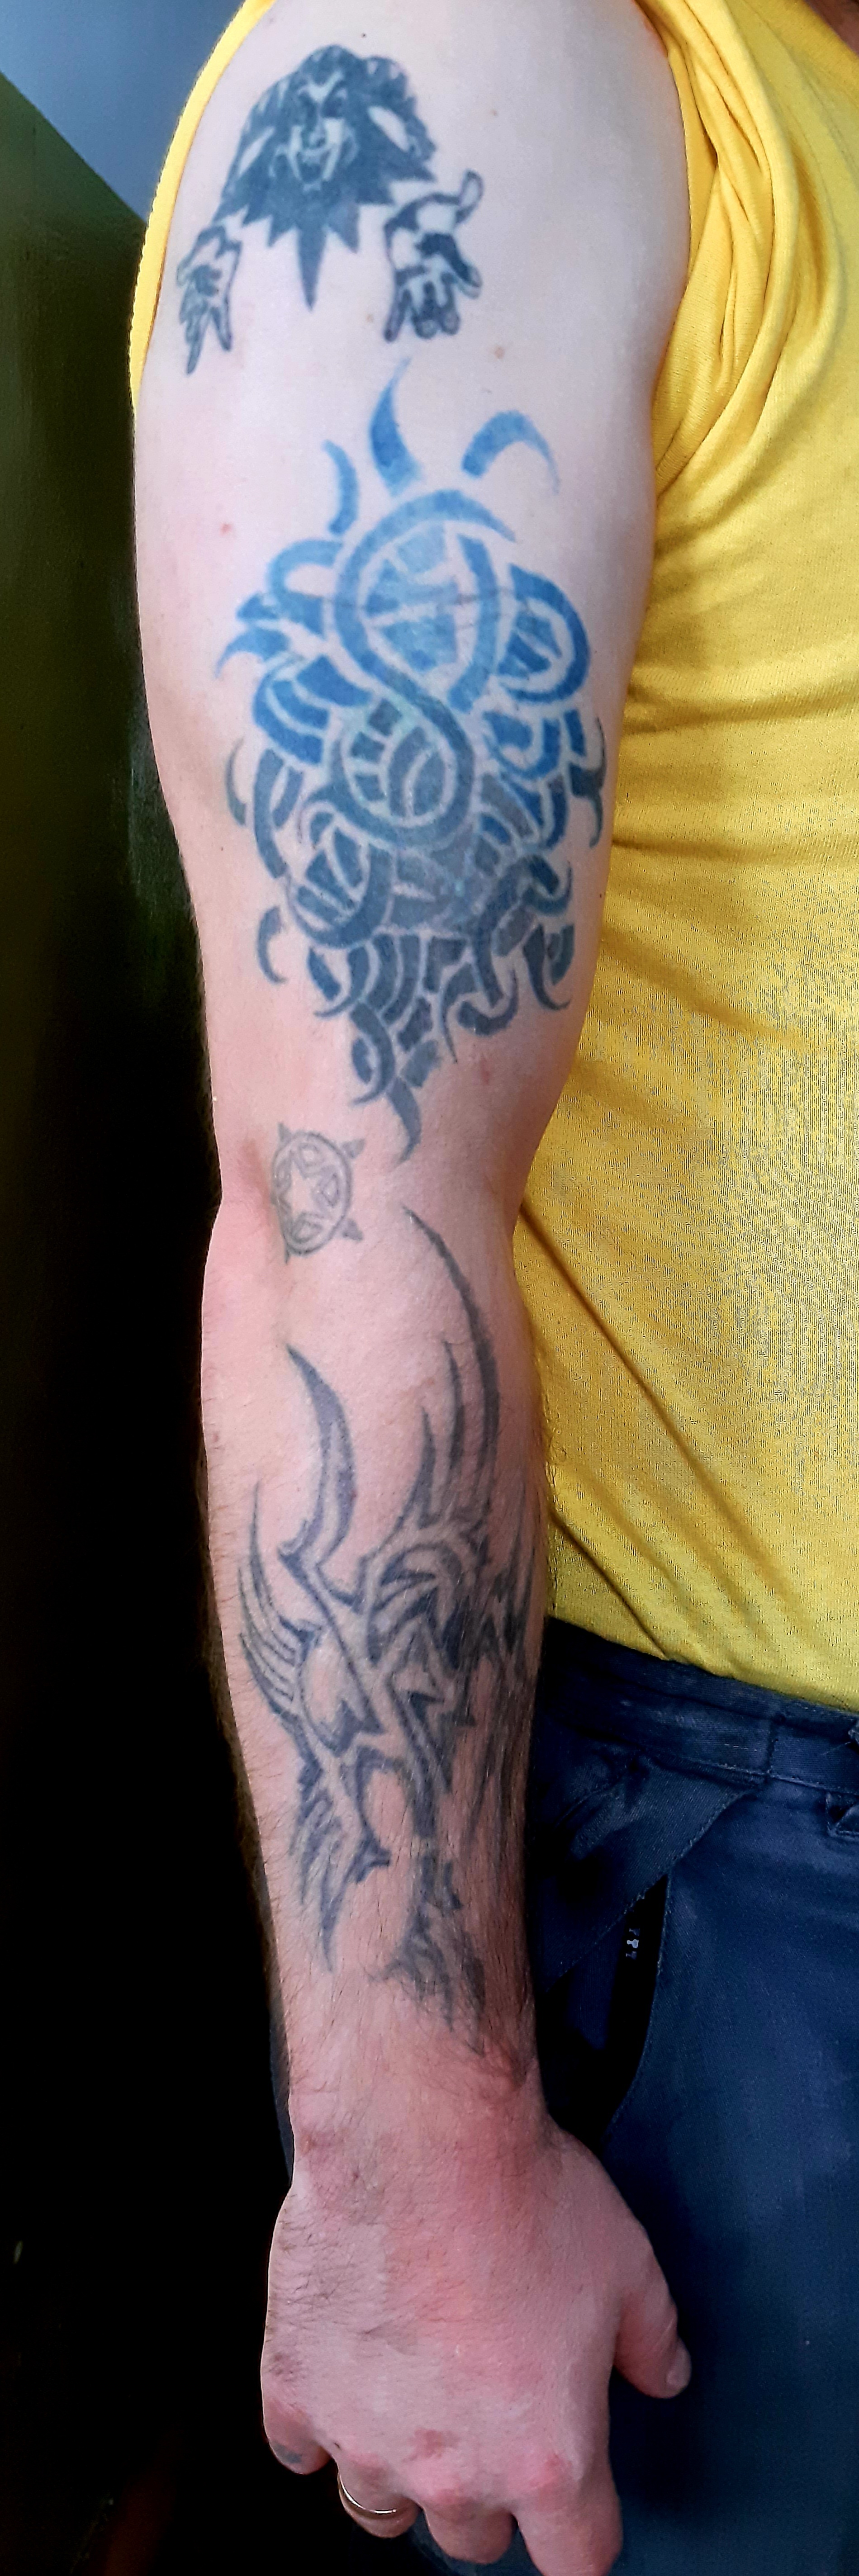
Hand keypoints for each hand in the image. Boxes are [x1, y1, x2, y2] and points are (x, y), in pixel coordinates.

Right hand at [261, 2087, 689, 2575]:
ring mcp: (365, 2438)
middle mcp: (454, 2470)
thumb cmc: (524, 2195)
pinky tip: (341, 2379)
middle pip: (474, 2538)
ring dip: (401, 2470)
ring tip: (412, 2406)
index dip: (582, 2531)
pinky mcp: (296, 2393)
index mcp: (548, 2457)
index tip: (576, 2507)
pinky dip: (318, 2427)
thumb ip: (654, 2340)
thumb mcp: (629, 2268)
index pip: (578, 2561)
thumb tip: (667, 2375)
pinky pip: (299, 2451)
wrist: (420, 2135)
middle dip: (488, 2491)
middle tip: (489, 2416)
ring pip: (380, 2509)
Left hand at [383, 172, 483, 340]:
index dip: (467, 277)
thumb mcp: (441, 201)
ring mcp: (419, 283)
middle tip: (451, 326)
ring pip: (425, 306)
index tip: (474, 288)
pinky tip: (389, 337)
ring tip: (427, 330)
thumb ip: (459, 197)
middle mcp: (438, 274)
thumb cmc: (424, 208)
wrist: (400, 211)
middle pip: (445, 297)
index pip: (462, 270)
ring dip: (426, 320)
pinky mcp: (401, 286)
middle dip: (448, 311)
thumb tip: (475, 181)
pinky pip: (400, 306)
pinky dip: (396, 321)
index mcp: (449, 256)